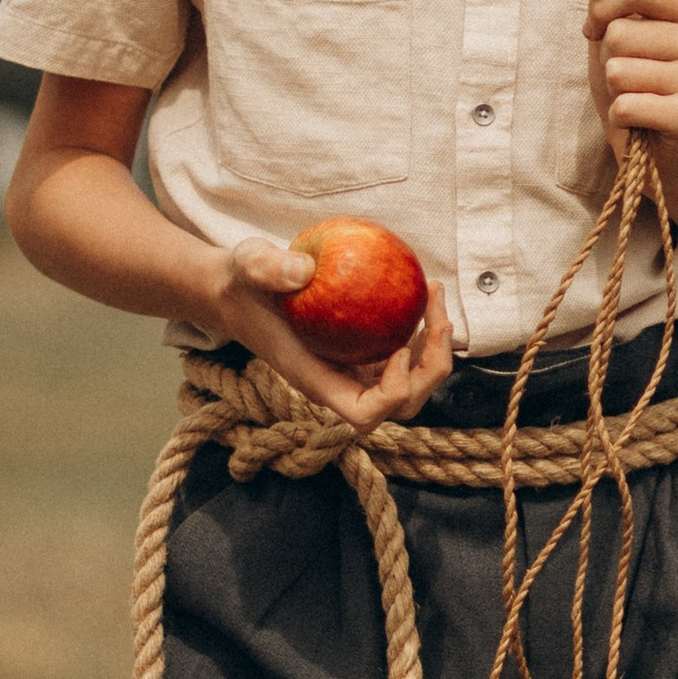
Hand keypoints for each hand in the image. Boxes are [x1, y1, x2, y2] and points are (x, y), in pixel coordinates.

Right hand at [213, 239, 455, 434]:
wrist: (240, 293)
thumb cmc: (243, 284)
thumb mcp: (248, 265)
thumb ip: (268, 267)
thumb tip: (304, 270)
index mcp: (315, 378)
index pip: (364, 413)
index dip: (392, 393)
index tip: (398, 349)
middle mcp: (340, 382)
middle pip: (401, 405)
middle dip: (431, 370)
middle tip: (437, 318)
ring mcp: (355, 371)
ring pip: (411, 384)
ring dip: (435, 350)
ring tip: (435, 298)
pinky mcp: (363, 354)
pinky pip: (406, 358)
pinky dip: (424, 334)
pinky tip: (423, 293)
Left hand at [582, 0, 677, 179]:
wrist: (662, 154)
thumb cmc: (638, 83)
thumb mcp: (617, 30)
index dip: (602, 9)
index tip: (598, 29)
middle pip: (621, 33)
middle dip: (610, 58)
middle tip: (630, 78)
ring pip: (618, 70)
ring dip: (615, 90)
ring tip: (639, 98)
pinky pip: (625, 105)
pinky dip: (620, 116)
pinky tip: (641, 121)